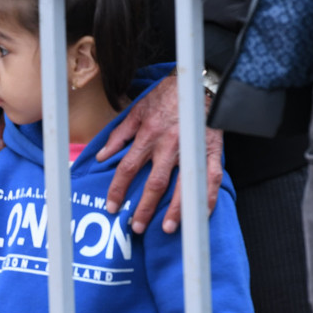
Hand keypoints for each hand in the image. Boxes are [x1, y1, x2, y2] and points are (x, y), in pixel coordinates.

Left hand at [98, 75, 223, 234]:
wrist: (199, 83)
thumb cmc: (167, 96)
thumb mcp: (137, 109)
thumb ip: (119, 135)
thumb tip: (101, 157)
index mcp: (148, 135)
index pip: (128, 168)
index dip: (118, 189)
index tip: (112, 207)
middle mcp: (169, 145)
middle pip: (155, 182)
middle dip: (145, 208)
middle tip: (136, 227)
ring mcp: (192, 149)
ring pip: (184, 185)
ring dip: (176, 209)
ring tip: (168, 229)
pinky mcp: (211, 151)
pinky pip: (211, 179)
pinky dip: (207, 198)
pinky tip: (200, 215)